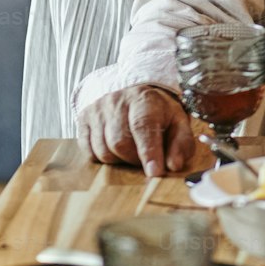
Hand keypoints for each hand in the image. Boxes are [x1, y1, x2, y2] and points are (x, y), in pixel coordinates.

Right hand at [78, 86, 196, 176]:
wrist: (133, 93)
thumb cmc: (157, 112)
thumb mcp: (177, 122)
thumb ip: (181, 143)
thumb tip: (174, 165)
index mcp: (144, 99)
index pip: (143, 126)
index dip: (149, 151)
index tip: (154, 172)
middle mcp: (117, 101)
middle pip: (119, 142)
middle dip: (134, 159)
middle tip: (144, 159)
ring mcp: (97, 109)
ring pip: (103, 150)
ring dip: (119, 160)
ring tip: (131, 152)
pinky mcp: (83, 119)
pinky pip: (89, 151)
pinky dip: (102, 158)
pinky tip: (115, 150)